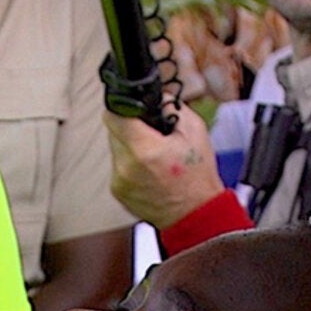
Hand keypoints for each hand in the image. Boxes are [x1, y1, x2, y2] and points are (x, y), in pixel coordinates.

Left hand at [104, 106, 223, 228]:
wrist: (194, 214)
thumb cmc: (197, 176)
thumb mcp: (194, 132)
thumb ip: (172, 107)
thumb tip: (156, 96)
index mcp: (144, 149)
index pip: (114, 115)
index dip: (122, 106)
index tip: (130, 106)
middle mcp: (126, 165)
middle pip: (113, 131)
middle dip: (129, 127)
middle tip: (150, 133)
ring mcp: (119, 180)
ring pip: (114, 148)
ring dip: (128, 145)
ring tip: (152, 154)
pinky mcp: (117, 190)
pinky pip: (117, 166)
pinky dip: (129, 163)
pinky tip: (148, 170)